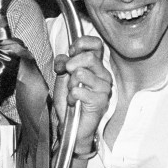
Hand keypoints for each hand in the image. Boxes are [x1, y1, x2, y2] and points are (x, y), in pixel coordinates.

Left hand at [53, 35, 111, 149]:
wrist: (70, 123)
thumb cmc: (69, 100)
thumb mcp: (62, 76)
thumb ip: (64, 62)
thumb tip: (65, 56)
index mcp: (95, 65)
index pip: (96, 44)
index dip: (81, 44)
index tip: (71, 52)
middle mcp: (103, 74)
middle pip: (89, 57)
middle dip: (71, 64)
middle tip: (67, 74)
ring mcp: (104, 87)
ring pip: (81, 73)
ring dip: (70, 84)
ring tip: (72, 93)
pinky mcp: (101, 100)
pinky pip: (78, 91)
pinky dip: (71, 97)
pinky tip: (74, 103)